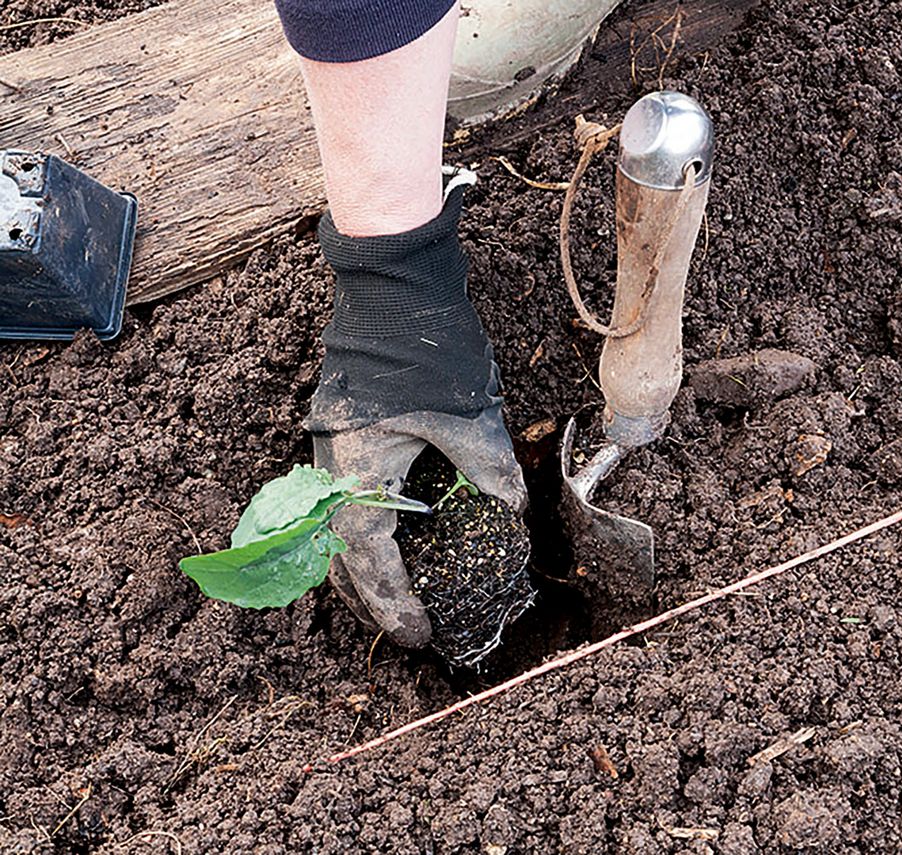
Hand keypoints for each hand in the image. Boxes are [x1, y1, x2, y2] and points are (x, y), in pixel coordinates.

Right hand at [307, 171, 527, 647]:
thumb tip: (514, 514)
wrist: (391, 279)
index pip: (369, 556)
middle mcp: (332, 465)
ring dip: (374, 563)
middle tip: (414, 623)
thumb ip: (490, 470)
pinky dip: (376, 525)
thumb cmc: (424, 344)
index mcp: (354, 469)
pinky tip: (407, 533)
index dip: (394, 600)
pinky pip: (354, 495)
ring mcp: (335, 446)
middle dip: (377, 594)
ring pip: (344, 525)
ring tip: (407, 591)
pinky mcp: (348, 430)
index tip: (418, 633)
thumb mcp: (468, 416)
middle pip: (344, 551)